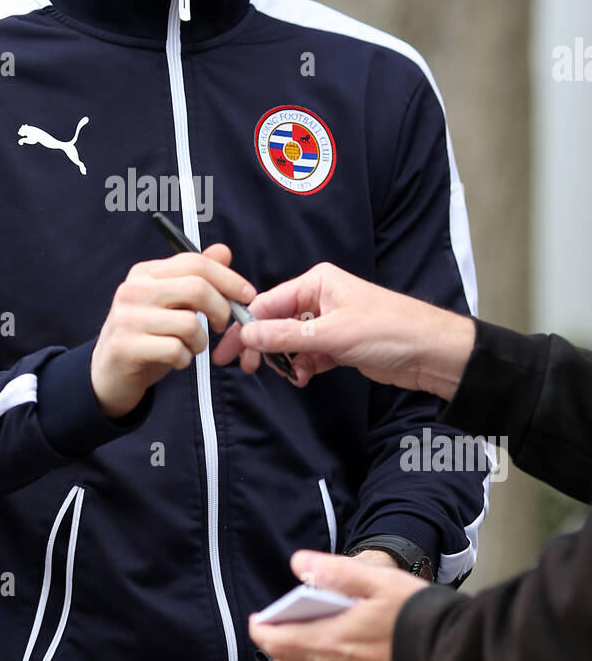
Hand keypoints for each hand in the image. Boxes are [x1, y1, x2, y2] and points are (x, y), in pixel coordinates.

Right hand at [91, 244, 255, 418]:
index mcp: (146, 273)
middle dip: (222, 309)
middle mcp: (133, 290)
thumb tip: (223, 251)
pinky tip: (176, 360)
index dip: (229, 279)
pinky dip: (185, 359)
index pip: (195, 263)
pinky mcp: (126, 347)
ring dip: (201, 342)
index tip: (247, 296)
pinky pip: (176, 351)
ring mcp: (127, 318)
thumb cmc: (148, 336)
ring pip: (190, 324)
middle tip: (223, 326)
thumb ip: (197, 277)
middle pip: (197, 288)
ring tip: (191, 347)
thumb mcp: (172, 304)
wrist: (109, 374)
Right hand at [212, 262, 473, 402]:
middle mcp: (321, 298)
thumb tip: (248, 336)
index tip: (228, 348)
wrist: (432, 353)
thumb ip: (287, 337)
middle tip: (247, 369)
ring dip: (287, 361)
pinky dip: (305, 367)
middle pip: (276, 322)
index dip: (247, 326)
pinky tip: (306, 377)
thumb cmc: (391, 330)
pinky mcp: (340, 344)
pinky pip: (309, 355)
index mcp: (317, 282)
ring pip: (292, 342)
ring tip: (294, 376)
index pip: (269, 302)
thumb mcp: (333, 334)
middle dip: (263, 346)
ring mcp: (330, 322)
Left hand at [249, 549, 429, 660]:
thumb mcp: (375, 581)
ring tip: (316, 641)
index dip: (260, 629)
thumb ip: (334, 572)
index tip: (259, 620)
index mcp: (329, 642)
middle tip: (286, 629)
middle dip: (278, 649)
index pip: (274, 642)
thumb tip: (299, 562)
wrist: (453, 657)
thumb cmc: (415, 617)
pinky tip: (348, 659)